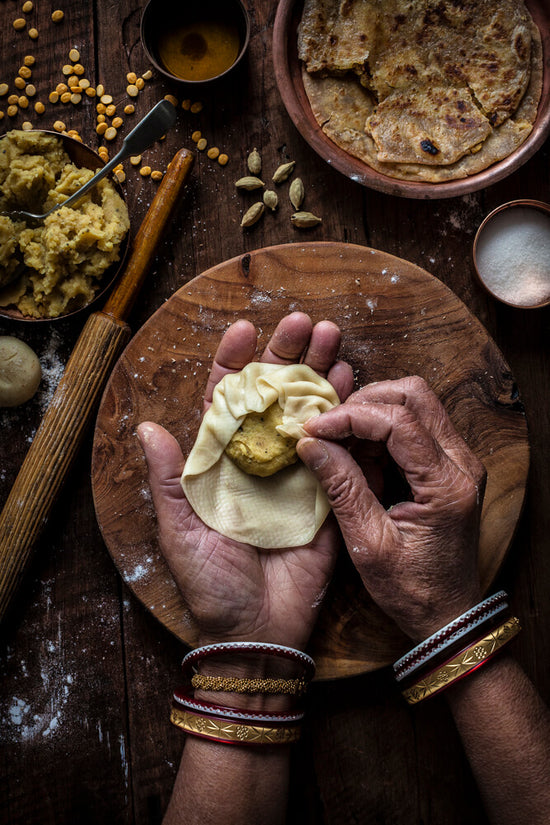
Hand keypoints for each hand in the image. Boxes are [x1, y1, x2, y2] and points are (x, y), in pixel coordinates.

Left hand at [138, 312, 353, 649]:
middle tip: (303, 322)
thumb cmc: (211, 584)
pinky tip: (353, 382)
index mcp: (219, 462)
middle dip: (286, 355)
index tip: (246, 329)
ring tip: (332, 337)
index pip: (225, 400)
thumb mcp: (181, 531)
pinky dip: (345, 414)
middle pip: (271, 395)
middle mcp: (257, 459)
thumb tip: (147, 426)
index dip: (234, 363)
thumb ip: (171, 478)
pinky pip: (336, 447)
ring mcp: (294, 473)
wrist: (259, 630)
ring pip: (306, 411)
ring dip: (319, 373)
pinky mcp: (325, 492)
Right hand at [297, 376, 486, 641]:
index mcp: (446, 484)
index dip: (351, 416)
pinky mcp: (451, 466)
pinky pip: (417, 426)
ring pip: (417, 404)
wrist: (448, 615)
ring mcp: (461, 462)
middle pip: (415, 395)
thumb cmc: (412, 590)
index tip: (315, 429)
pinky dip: (383, 430)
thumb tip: (312, 444)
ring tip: (340, 443)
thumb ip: (343, 488)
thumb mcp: (368, 544)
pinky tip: (358, 456)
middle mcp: (463, 463)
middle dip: (365, 402)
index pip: (399, 421)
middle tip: (328, 427)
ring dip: (373, 413)